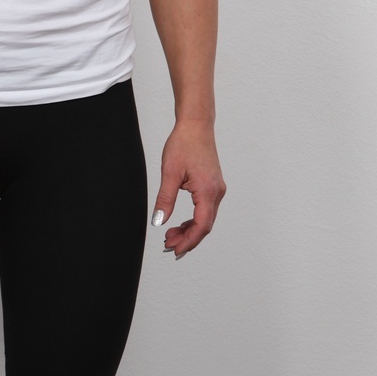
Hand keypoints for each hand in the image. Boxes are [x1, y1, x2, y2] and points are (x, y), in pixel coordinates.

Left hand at [152, 120, 225, 259]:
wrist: (196, 126)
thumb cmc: (184, 144)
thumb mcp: (169, 173)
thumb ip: (165, 199)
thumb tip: (159, 222)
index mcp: (207, 190)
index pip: (201, 225)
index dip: (189, 241)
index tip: (175, 250)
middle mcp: (216, 192)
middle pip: (205, 225)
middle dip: (187, 239)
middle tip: (168, 245)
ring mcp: (217, 189)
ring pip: (206, 219)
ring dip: (190, 230)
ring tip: (170, 235)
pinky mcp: (213, 186)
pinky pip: (206, 209)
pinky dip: (194, 219)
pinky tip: (180, 222)